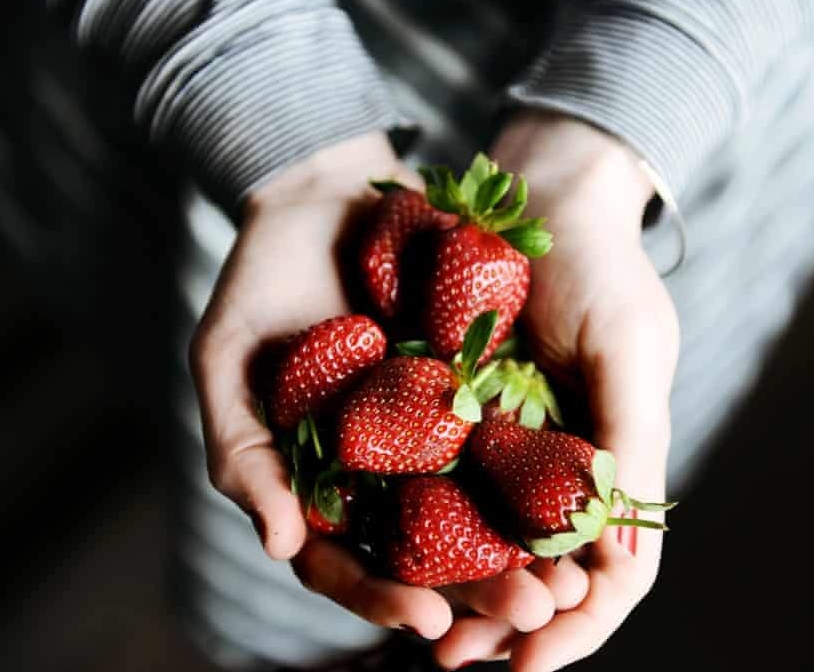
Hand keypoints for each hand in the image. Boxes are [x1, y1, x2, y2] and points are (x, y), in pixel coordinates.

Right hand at [190, 131, 581, 641]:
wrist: (323, 192)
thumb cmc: (259, 278)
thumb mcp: (226, 361)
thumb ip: (242, 453)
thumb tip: (279, 544)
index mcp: (320, 480)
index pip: (345, 560)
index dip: (380, 595)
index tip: (426, 619)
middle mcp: (383, 467)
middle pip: (429, 549)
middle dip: (479, 589)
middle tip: (530, 610)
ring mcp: (434, 429)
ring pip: (483, 504)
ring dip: (527, 546)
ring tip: (570, 575)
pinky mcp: (479, 384)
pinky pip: (517, 432)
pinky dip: (548, 468)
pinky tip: (587, 490)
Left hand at [430, 112, 679, 670]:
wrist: (543, 197)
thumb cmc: (602, 269)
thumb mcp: (630, 350)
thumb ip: (633, 445)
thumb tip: (626, 557)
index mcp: (612, 463)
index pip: (611, 569)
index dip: (580, 622)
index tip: (535, 660)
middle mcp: (559, 466)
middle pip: (541, 568)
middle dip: (509, 619)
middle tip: (461, 661)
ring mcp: (505, 442)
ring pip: (485, 538)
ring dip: (459, 590)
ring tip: (426, 634)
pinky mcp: (450, 410)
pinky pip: (435, 478)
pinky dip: (419, 523)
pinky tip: (390, 552)